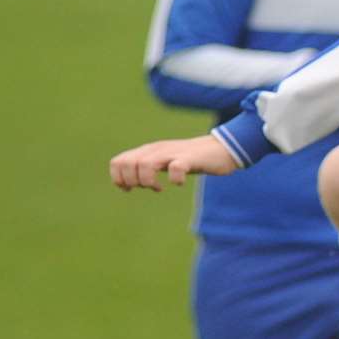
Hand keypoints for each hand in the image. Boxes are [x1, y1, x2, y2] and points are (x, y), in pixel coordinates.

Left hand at [109, 135, 237, 191]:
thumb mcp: (163, 160)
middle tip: (147, 187)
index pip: (118, 162)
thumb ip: (146, 167)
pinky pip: (176, 167)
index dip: (119, 178)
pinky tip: (178, 183)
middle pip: (127, 163)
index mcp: (148, 151)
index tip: (132, 189)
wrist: (221, 149)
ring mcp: (173, 153)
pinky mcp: (190, 159)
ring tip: (158, 188)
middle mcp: (157, 150)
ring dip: (147, 181)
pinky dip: (174, 179)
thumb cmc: (191, 158)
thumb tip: (127, 184)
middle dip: (131, 181)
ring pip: (144, 164)